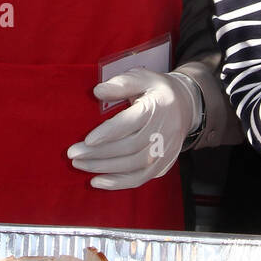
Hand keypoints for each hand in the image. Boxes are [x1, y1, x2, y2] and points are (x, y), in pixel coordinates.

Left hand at [66, 69, 199, 189]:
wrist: (187, 106)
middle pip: (130, 148)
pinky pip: (140, 178)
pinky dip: (118, 183)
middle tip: (73, 154)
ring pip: (134, 166)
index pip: (132, 123)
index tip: (87, 139)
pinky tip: (97, 181)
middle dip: (99, 154)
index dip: (109, 133)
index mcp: (158, 106)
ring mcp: (165, 150)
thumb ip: (121, 84)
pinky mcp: (163, 164)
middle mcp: (164, 131)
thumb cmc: (157, 90)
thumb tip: (97, 91)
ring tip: (79, 165)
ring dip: (105, 168)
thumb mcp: (142, 77)